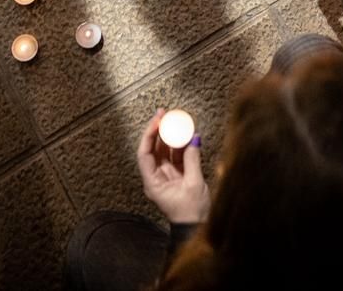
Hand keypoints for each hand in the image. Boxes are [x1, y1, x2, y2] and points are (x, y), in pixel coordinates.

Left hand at [137, 109, 207, 223]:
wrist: (197, 229)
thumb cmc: (191, 213)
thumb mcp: (193, 184)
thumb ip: (192, 159)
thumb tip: (193, 138)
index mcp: (153, 183)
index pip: (145, 154)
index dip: (150, 135)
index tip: (158, 120)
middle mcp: (157, 178)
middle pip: (154, 150)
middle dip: (159, 131)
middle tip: (165, 114)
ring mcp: (167, 177)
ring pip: (166, 151)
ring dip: (171, 136)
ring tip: (177, 120)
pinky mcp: (178, 177)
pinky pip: (177, 157)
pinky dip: (182, 146)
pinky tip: (187, 135)